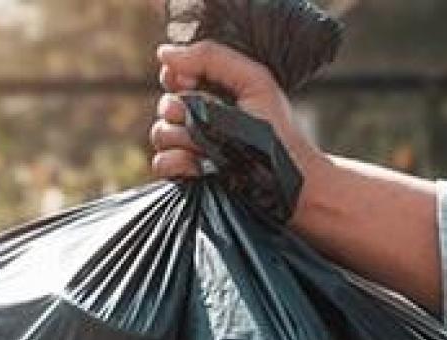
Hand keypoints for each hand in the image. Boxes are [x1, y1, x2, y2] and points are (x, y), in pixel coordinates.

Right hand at [148, 41, 322, 182]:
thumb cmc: (277, 130)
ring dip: (181, 137)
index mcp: (212, 93)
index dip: (176, 77)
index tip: (192, 82)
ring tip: (208, 146)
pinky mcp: (186, 174)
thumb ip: (212, 58)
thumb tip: (165, 54)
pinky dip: (176, 163)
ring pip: (159, 133)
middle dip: (180, 109)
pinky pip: (160, 163)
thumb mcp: (254, 81)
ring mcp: (190, 147)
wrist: (286, 178)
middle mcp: (198, 118)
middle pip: (164, 105)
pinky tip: (198, 165)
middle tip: (208, 117)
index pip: (174, 76)